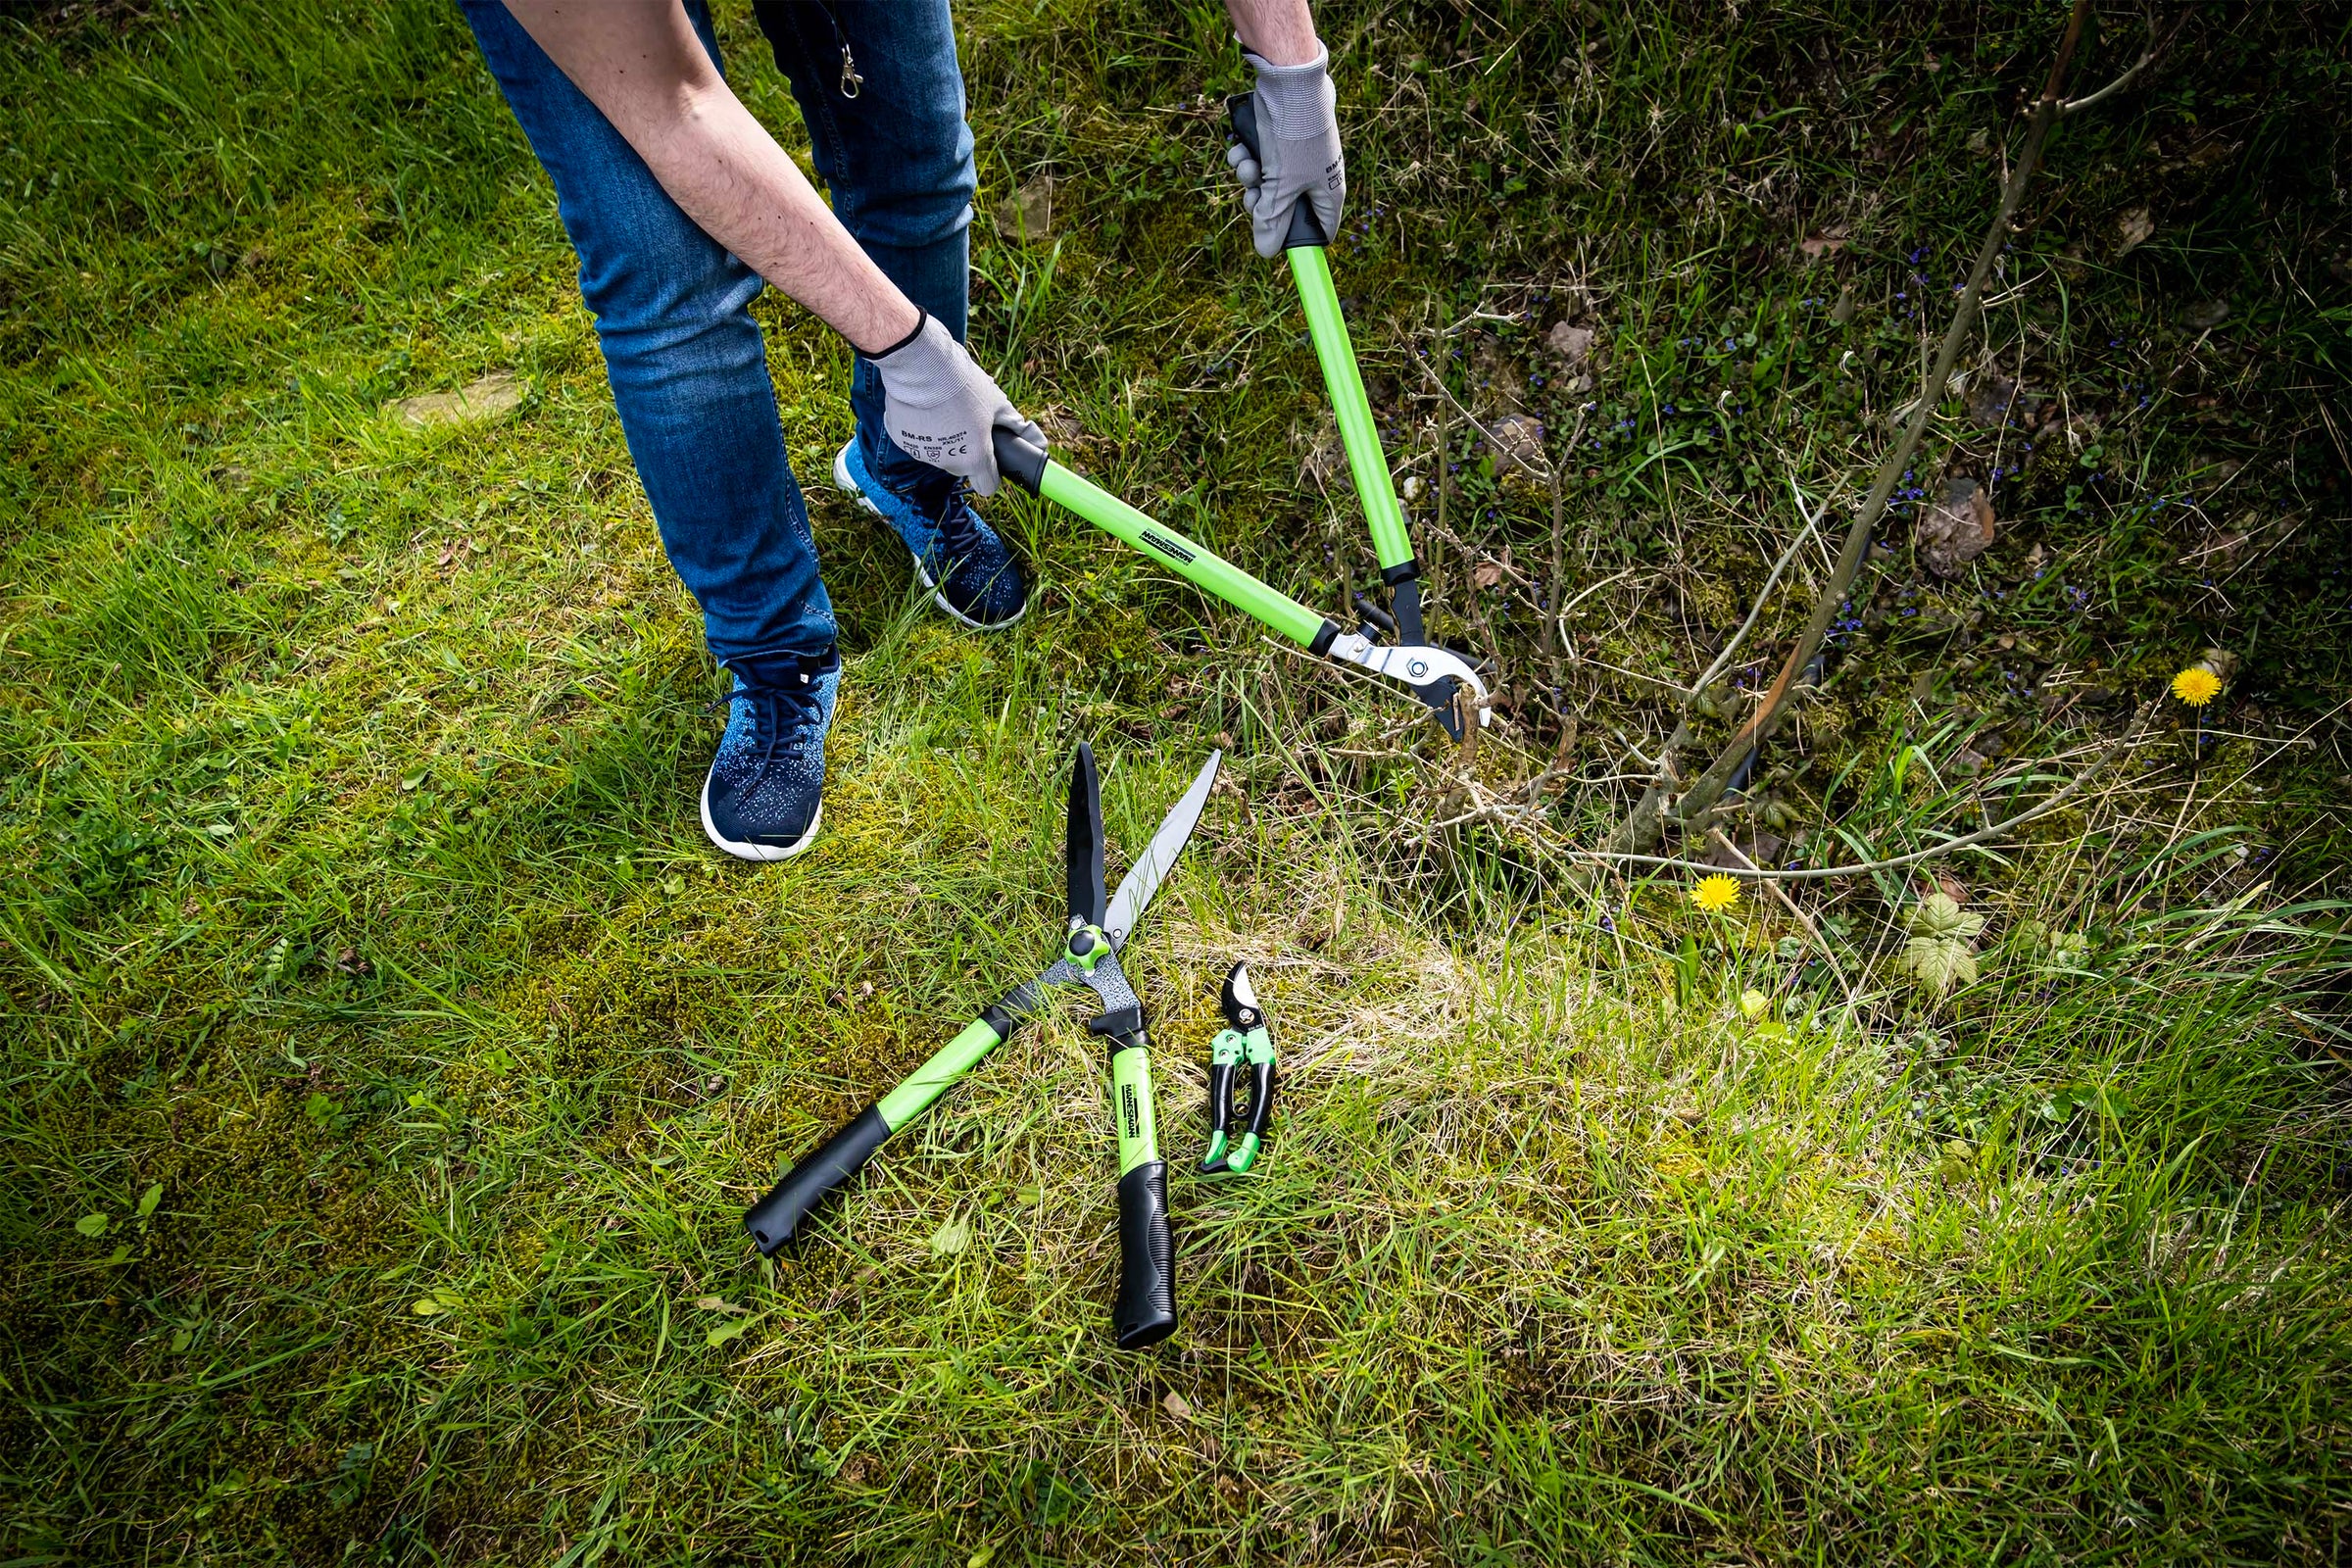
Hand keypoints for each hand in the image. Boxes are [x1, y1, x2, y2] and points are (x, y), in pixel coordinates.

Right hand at [869, 315, 1042, 496]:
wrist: (922, 365)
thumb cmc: (963, 385)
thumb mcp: (997, 403)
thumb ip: (1015, 425)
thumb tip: (1033, 439)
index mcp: (975, 459)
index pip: (987, 487)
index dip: (991, 473)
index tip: (991, 458)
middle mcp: (948, 463)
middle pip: (962, 467)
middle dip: (967, 450)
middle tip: (967, 421)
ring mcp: (922, 453)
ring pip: (938, 453)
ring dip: (943, 438)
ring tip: (944, 409)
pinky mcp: (901, 440)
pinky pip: (917, 439)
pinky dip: (921, 428)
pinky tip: (924, 407)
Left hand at [1223, 45, 1342, 258]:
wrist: (1289, 82)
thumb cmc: (1294, 136)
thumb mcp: (1280, 187)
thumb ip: (1272, 220)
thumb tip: (1266, 252)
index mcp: (1328, 193)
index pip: (1320, 231)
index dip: (1297, 239)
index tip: (1277, 240)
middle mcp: (1316, 177)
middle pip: (1285, 209)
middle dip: (1263, 204)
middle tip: (1252, 196)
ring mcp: (1299, 158)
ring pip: (1269, 183)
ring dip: (1250, 177)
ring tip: (1246, 164)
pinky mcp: (1283, 140)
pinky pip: (1263, 159)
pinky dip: (1248, 156)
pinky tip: (1242, 147)